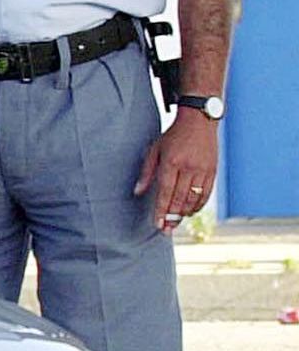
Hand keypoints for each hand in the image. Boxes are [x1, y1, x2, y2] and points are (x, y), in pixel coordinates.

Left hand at [134, 109, 218, 235]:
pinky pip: (206, 193)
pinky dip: (198, 205)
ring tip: (176, 222)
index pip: (165, 191)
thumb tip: (137, 192)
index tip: (157, 224)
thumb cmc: (173, 135)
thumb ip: (147, 172)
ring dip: (185, 213)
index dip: (161, 210)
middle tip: (166, 229)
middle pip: (180, 198)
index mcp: (171, 162)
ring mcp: (203, 170)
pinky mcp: (213, 171)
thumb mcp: (155, 149)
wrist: (199, 120)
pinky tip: (190, 212)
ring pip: (194, 198)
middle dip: (172, 216)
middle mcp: (188, 167)